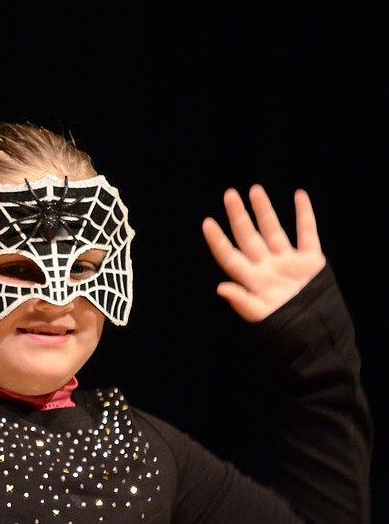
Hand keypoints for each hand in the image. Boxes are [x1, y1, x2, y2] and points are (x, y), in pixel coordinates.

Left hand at [202, 184, 325, 321]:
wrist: (319, 336)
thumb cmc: (286, 330)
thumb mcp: (261, 317)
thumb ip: (242, 302)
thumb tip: (220, 288)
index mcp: (252, 280)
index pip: (229, 256)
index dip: (217, 241)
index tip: (206, 222)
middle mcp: (267, 267)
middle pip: (248, 236)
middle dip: (238, 216)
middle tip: (229, 194)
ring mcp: (288, 262)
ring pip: (273, 230)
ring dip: (265, 210)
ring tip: (254, 189)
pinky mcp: (311, 261)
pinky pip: (307, 233)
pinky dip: (305, 214)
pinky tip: (299, 196)